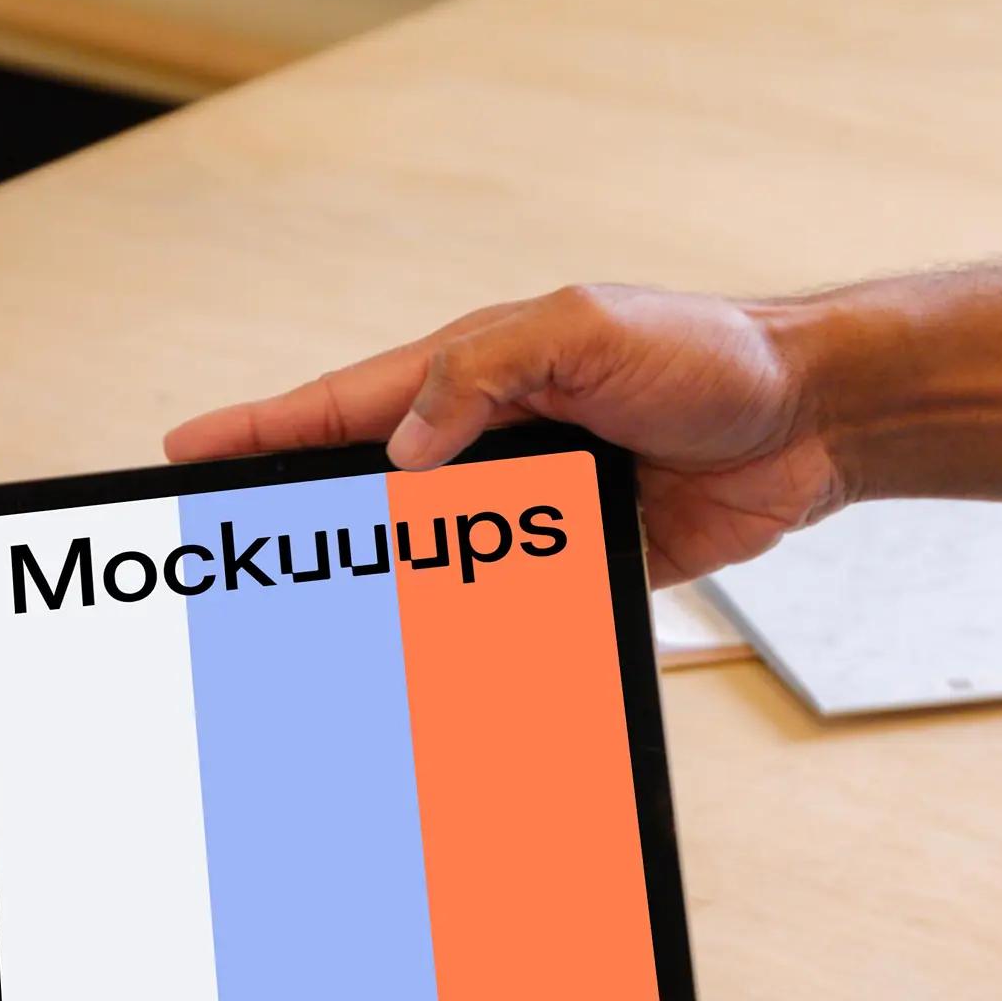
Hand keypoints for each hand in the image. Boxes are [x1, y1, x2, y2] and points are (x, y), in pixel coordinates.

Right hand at [167, 284, 842, 584]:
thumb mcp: (584, 330)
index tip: (188, 451)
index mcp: (473, 373)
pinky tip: (429, 670)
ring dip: (383, 597)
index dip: (259, 429)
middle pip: (367, 492)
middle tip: (232, 559)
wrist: (813, 422)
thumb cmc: (710, 353)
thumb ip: (486, 373)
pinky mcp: (578, 560)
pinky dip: (469, 638)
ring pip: (429, 562)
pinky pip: (505, 609)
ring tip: (320, 633)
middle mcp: (489, 440)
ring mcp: (530, 506)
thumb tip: (405, 448)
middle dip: (299, 521)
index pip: (341, 405)